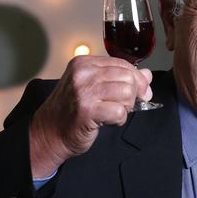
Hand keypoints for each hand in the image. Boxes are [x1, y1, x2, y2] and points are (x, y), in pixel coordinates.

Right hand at [29, 55, 152, 177]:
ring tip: (112, 113)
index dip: (136, 79)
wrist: (49, 133)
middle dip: (132, 94)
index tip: (140, 92)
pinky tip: (107, 122)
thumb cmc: (71, 112)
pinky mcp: (87, 111)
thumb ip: (119, 79)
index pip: (122, 64)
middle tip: (124, 106)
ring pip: (127, 93)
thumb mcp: (93, 88)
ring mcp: (84, 91)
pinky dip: (119, 120)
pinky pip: (119, 112)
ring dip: (126, 107)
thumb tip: (147, 75)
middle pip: (127, 77)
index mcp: (83, 63)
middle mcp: (83, 74)